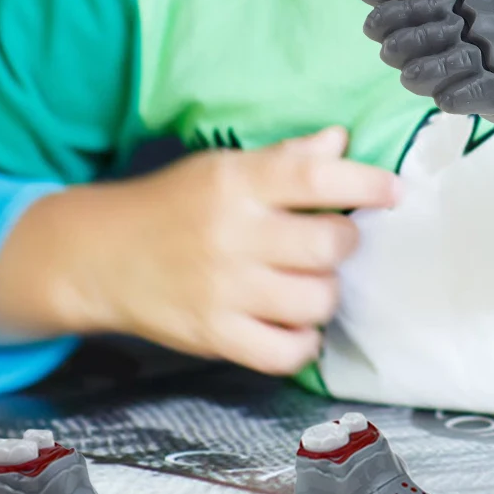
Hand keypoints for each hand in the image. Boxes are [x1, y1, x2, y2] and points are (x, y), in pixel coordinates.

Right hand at [0, 126, 399, 375]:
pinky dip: (303, 342)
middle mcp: (233, 234)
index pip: (317, 177)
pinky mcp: (214, 336)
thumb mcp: (224, 168)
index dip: (366, 183)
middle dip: (345, 242)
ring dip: (326, 292)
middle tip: (332, 240)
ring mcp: (224, 290)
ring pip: (316, 300)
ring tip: (309, 282)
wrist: (101, 255)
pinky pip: (285, 352)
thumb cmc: (174, 204)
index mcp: (238, 182)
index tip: (392, 191)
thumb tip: (341, 141)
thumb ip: (285, 158)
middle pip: (329, 244)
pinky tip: (295, 324)